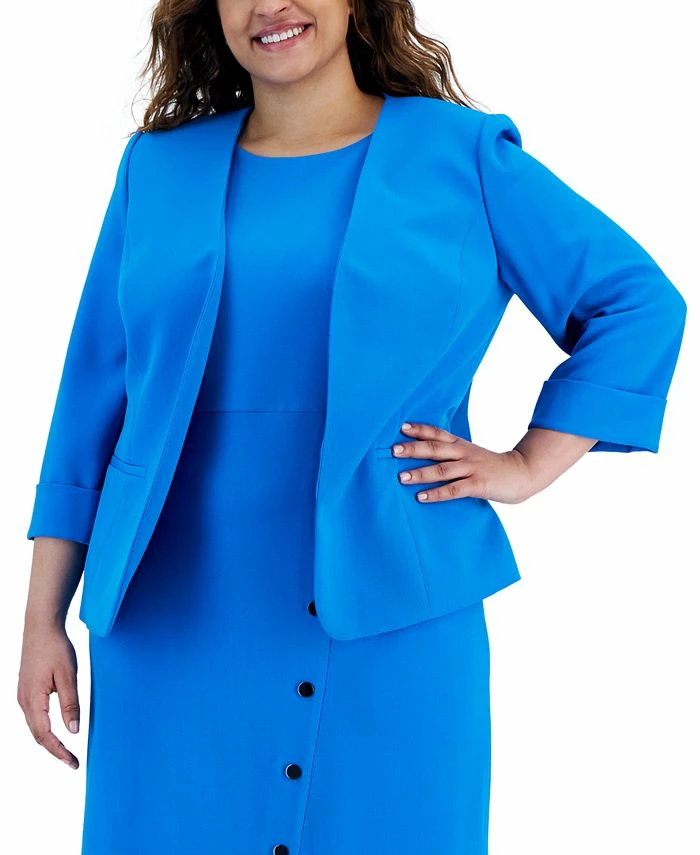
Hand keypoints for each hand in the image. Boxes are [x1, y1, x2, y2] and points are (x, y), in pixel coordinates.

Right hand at [17, 622, 79, 768]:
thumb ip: (70, 704)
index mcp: (33, 700)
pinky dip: (45, 727)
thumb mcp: (68, 676)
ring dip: (50, 740)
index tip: (74, 763)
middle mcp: (24, 701)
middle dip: (55, 750)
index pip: (45, 736)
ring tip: (66, 750)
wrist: (41, 626)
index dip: (59, 752)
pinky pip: (35, 715)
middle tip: (73, 761)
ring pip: (35, 726)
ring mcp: (23, 695)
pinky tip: (57, 728)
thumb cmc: (56, 648)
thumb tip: (73, 731)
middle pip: (38, 735)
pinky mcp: (27, 689)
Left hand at [392, 422, 537, 504]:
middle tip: (393, 451)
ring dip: (420, 473)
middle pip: (435, 448)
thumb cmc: (492, 467)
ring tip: (401, 477)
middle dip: (413, 449)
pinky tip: (421, 497)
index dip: (420, 429)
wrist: (523, 473)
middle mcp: (464, 454)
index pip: (438, 433)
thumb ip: (452, 455)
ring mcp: (471, 468)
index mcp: (461, 445)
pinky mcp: (478, 484)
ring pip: (441, 469)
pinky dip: (436, 493)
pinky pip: (454, 489)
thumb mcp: (471, 455)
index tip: (401, 427)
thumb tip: (426, 457)